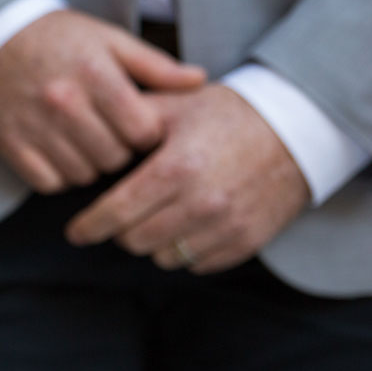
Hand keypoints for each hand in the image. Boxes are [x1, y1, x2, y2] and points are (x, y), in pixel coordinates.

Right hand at [0, 10, 207, 191]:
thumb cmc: (57, 38)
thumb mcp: (108, 39)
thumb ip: (155, 65)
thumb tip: (200, 81)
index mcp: (94, 74)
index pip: (142, 131)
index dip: (147, 133)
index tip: (137, 124)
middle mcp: (64, 102)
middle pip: (115, 158)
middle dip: (119, 150)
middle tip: (108, 132)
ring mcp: (34, 126)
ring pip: (84, 174)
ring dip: (90, 164)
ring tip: (83, 140)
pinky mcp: (10, 144)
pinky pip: (49, 182)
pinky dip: (59, 174)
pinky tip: (59, 151)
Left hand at [66, 84, 311, 272]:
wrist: (296, 128)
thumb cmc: (225, 115)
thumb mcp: (173, 106)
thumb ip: (126, 120)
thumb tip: (82, 133)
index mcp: (175, 168)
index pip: (116, 213)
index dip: (89, 226)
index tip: (75, 232)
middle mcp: (201, 203)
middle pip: (135, 241)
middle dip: (120, 229)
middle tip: (124, 212)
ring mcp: (227, 226)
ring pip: (164, 257)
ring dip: (153, 241)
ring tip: (159, 215)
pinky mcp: (247, 241)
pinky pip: (197, 264)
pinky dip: (185, 250)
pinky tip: (187, 224)